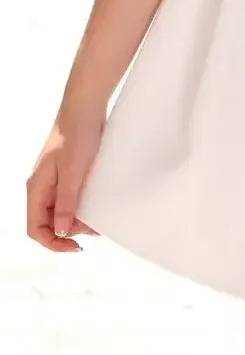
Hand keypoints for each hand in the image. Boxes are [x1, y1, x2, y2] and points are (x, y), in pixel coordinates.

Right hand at [26, 110, 104, 252]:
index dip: (53, 243)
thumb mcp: (73, 172)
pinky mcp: (67, 174)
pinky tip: (96, 206)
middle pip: (49, 223)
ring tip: (98, 220)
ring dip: (77, 219)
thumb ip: (65, 203)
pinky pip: (70, 199)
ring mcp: (54, 181)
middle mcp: (42, 188)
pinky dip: (82, 206)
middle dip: (70, 230)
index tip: (76, 247)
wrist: (86, 108)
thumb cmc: (77, 136)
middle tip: (94, 229)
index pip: (35, 228)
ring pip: (61, 212)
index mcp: (37, 189)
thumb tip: (60, 231)